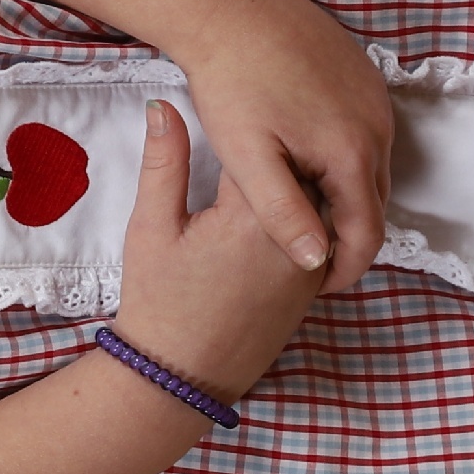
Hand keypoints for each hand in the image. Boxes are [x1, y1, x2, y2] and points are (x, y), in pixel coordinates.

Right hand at [113, 101, 323, 400]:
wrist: (182, 376)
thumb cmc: (159, 301)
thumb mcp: (151, 227)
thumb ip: (164, 162)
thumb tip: (164, 104)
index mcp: (256, 215)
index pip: (263, 142)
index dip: (245, 116)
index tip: (233, 96)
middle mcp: (298, 237)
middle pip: (303, 167)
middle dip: (282, 141)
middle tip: (259, 114)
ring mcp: (313, 264)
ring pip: (320, 199)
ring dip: (298, 175)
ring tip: (273, 148)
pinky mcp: (314, 285)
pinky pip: (323, 231)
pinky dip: (306, 209)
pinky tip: (281, 198)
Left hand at [173, 0, 392, 291]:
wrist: (228, 5)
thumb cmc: (230, 84)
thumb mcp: (249, 159)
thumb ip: (285, 213)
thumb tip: (318, 262)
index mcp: (352, 153)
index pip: (368, 233)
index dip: (345, 269)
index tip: (317, 288)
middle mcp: (378, 126)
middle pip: (375, 202)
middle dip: (347, 235)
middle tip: (307, 257)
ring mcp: (376, 97)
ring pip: (372, 166)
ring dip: (345, 195)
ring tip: (303, 214)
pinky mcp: (364, 75)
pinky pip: (366, 132)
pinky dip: (346, 157)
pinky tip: (306, 160)